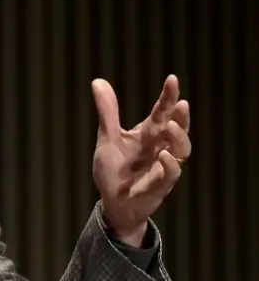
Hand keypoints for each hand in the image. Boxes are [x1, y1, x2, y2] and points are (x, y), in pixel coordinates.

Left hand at [91, 75, 190, 245]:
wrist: (112, 201)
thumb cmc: (114, 169)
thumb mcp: (108, 138)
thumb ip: (108, 112)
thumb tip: (98, 81)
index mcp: (149, 133)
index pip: (162, 111)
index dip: (168, 96)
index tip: (172, 79)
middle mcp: (160, 146)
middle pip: (178, 128)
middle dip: (181, 116)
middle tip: (181, 103)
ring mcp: (163, 165)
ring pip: (182, 149)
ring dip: (179, 137)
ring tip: (170, 125)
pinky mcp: (161, 185)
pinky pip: (171, 174)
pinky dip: (169, 164)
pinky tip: (163, 155)